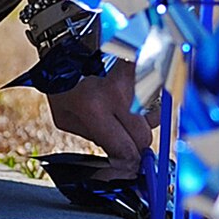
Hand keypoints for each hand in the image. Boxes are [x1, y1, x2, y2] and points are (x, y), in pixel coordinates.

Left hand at [47, 61, 153, 179]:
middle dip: (137, 145)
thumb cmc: (63, 83)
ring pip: (154, 117)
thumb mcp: (66, 118)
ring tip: (126, 115)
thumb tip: (120, 161)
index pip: (125, 151)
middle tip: (127, 144)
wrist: (66, 48)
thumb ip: (94, 139)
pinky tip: (136, 99)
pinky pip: (156, 96)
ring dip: (144, 122)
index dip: (129, 165)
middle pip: (144, 137)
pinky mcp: (141, 69)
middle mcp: (118, 94)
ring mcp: (132, 80)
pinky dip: (150, 101)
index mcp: (94, 108)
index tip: (130, 169)